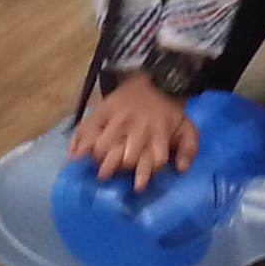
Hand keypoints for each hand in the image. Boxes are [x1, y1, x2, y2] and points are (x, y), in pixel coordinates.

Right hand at [71, 71, 199, 187]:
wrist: (157, 78)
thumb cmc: (170, 110)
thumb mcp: (187, 127)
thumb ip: (189, 149)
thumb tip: (181, 169)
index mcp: (158, 135)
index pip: (150, 160)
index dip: (143, 175)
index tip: (136, 187)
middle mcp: (138, 130)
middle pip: (125, 156)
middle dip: (116, 168)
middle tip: (106, 176)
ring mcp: (119, 120)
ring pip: (104, 145)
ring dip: (98, 158)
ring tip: (94, 166)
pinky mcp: (104, 110)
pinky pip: (88, 127)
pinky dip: (80, 142)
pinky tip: (75, 155)